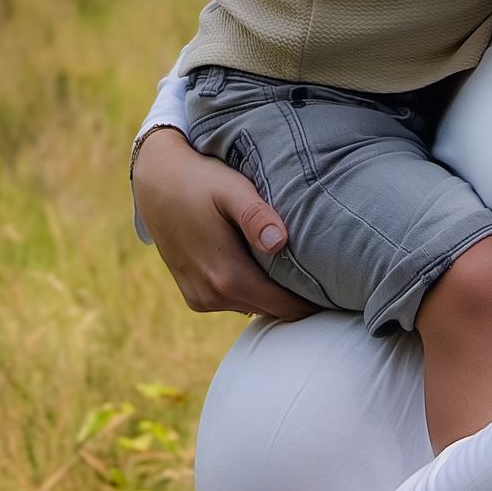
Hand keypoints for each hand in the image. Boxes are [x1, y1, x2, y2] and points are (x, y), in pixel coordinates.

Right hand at [132, 126, 315, 320]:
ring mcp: (200, 300)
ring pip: (253, 307)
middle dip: (296, 298)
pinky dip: (251, 290)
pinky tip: (263, 267)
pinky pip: (234, 302)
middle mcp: (212, 297)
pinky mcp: (194, 297)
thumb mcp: (231, 189)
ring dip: (272, 294)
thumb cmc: (200, 180)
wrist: (155, 183)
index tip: (336, 289)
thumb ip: (256, 216)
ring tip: (297, 270)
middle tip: (325, 278)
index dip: (312, 301)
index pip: (285, 307)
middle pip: (271, 310)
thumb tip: (280, 242)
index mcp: (227, 277)